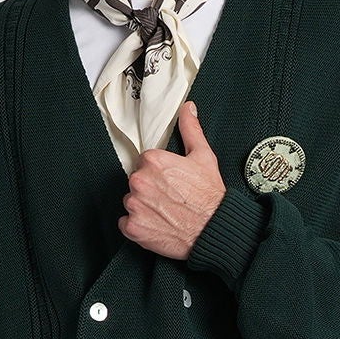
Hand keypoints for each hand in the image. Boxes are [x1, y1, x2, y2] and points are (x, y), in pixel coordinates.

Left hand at [117, 99, 225, 261]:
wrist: (213, 229)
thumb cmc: (210, 195)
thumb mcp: (204, 157)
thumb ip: (191, 130)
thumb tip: (188, 109)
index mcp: (153, 161)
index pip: (145, 162)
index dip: (159, 173)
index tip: (170, 182)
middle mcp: (140, 181)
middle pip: (136, 181)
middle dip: (150, 189)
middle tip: (170, 198)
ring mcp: (135, 205)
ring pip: (131, 202)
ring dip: (143, 207)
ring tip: (165, 212)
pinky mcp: (133, 227)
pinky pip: (126, 223)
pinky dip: (138, 226)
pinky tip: (156, 225)